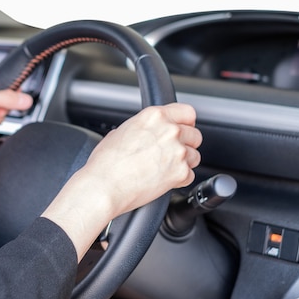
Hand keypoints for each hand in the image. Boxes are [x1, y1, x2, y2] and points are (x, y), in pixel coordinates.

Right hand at [41, 103, 201, 260]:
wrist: (103, 186)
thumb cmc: (105, 163)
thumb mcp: (120, 132)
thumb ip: (141, 128)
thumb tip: (146, 133)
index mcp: (154, 116)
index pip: (187, 112)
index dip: (185, 122)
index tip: (183, 128)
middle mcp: (169, 130)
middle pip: (195, 134)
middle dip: (185, 144)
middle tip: (170, 153)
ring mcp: (177, 152)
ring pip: (195, 156)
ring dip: (184, 163)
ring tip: (164, 168)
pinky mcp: (180, 173)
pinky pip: (189, 175)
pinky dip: (179, 180)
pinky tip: (162, 180)